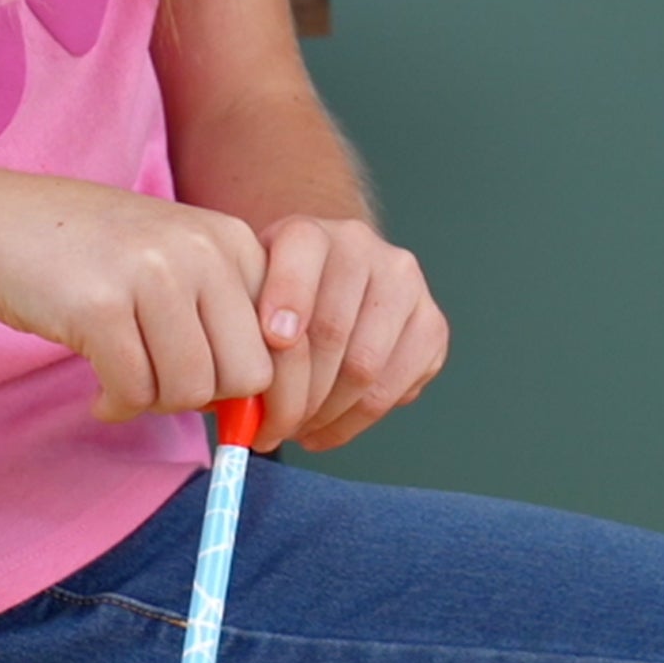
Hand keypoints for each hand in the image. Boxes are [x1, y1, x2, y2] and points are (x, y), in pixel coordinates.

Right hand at [0, 171, 271, 428]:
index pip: (286, 341)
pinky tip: (100, 393)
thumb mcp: (179, 259)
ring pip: (191, 390)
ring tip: (128, 382)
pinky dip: (117, 405)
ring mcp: (152, 274)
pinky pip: (133, 391)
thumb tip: (262, 406)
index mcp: (233, 238)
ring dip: (156, 403)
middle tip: (167, 390)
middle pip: (247, 374)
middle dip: (210, 402)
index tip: (240, 419)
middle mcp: (202, 250)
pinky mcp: (99, 306)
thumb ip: (226, 314)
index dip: (266, 393)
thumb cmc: (95, 254)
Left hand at [253, 216, 447, 450]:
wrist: (325, 284)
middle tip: (267, 428)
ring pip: (364, 366)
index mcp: (309, 231)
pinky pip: (394, 388)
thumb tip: (232, 402)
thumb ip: (236, 329)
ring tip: (295, 431)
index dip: (289, 295)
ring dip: (324, 413)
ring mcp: (404, 283)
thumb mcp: (243, 297)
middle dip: (295, 392)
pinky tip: (326, 429)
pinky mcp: (431, 324)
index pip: (303, 251)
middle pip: (332, 328)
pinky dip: (355, 421)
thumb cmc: (271, 302)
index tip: (275, 341)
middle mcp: (362, 247)